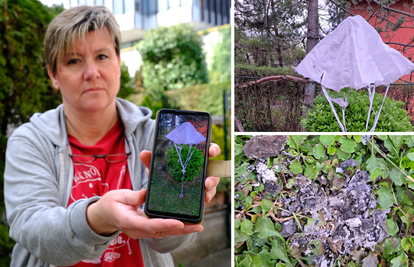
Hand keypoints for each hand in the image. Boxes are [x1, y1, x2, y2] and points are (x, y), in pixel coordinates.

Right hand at [86, 189, 202, 238]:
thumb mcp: (119, 195)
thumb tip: (146, 193)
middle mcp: (137, 230)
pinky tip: (187, 224)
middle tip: (197, 226)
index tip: (179, 223)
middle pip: (161, 232)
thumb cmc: (110, 204)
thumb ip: (133, 196)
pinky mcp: (146, 229)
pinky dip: (174, 227)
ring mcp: (142, 232)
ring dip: (181, 230)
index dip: (165, 224)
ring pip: (164, 233)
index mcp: (129, 221)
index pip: (149, 225)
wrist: (103, 215)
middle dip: (180, 230)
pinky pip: (162, 230)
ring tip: (197, 226)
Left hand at [139, 143, 220, 202]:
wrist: (163, 187)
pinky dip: (208, 195)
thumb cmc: (165, 171)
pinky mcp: (203, 190)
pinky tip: (205, 199)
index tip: (211, 151)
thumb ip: (152, 160)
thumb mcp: (158, 166)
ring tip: (206, 191)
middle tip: (207, 180)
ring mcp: (204, 178)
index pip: (208, 149)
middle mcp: (202, 166)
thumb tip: (144, 153)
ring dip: (212, 186)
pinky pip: (209, 192)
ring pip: (213, 181)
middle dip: (213, 174)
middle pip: (213, 167)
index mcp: (194, 155)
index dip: (212, 149)